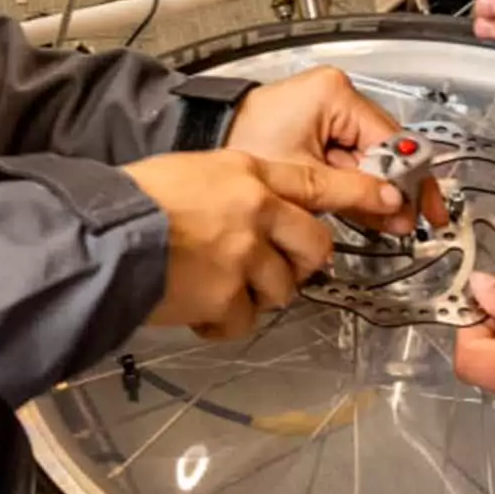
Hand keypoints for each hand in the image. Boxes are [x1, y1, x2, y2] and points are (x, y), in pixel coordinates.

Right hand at [120, 149, 402, 340]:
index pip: (317, 182)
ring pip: (283, 288)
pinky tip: (198, 308)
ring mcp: (246, 254)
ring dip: (255, 295)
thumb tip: (257, 210)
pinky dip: (222, 322)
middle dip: (304, 263)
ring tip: (216, 285)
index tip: (388, 199)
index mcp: (249, 172)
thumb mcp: (196, 171)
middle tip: (277, 269)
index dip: (358, 192)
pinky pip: (244, 320)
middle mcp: (256, 210)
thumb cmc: (138, 200)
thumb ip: (236, 188)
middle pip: (314, 245)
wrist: (106, 236)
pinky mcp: (229, 295)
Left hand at [228, 65, 446, 228]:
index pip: (391, 141)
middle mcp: (336, 95)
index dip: (408, 180)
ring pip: (367, 157)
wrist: (203, 140)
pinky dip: (356, 186)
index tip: (421, 208)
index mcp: (336, 93)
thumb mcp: (305, 178)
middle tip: (410, 220)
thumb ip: (356, 194)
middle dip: (395, 189)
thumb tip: (398, 207)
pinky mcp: (315, 128)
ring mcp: (327, 111)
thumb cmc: (242, 145)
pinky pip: (348, 159)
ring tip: (388, 221)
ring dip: (377, 191)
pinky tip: (365, 209)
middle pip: (383, 149)